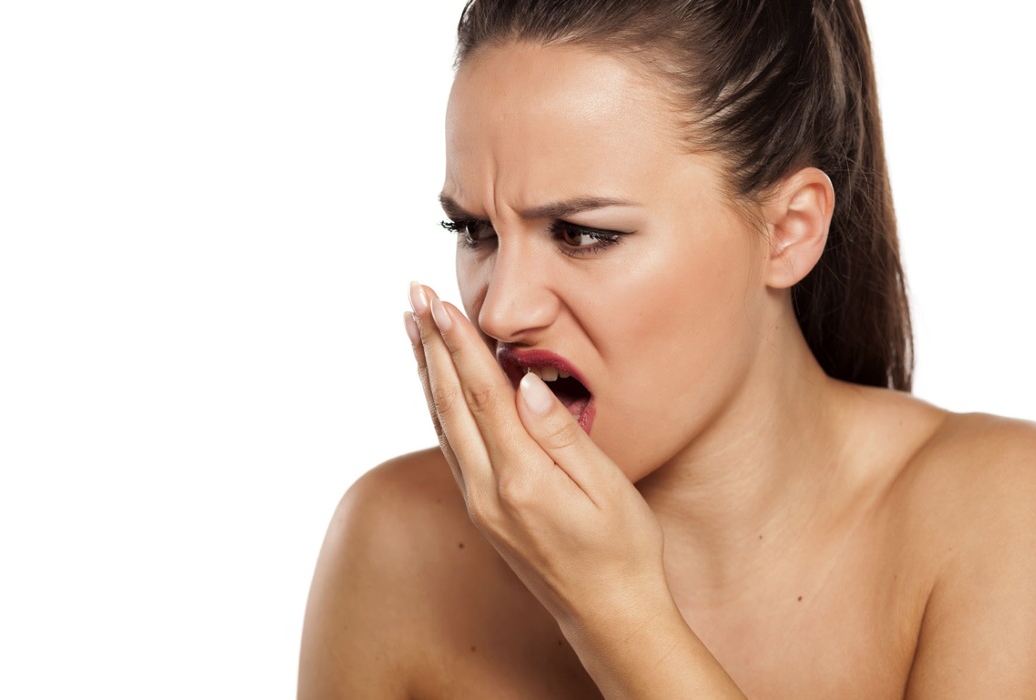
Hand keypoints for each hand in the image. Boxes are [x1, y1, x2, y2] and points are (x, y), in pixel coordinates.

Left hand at [404, 282, 669, 629]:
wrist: (608, 616)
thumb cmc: (622, 551)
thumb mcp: (607, 489)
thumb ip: (562, 434)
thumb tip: (524, 382)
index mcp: (522, 479)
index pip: (482, 396)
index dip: (459, 345)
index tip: (439, 302)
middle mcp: (488, 492)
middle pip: (449, 403)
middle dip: (431, 345)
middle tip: (412, 295)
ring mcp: (480, 504)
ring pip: (442, 423)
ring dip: (426, 371)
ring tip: (412, 328)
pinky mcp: (482, 511)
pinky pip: (451, 445)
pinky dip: (438, 405)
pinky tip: (435, 384)